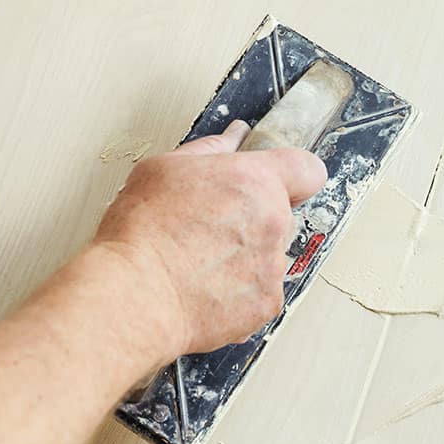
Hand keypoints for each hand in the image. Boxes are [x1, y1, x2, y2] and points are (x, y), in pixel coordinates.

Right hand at [93, 120, 326, 355]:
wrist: (136, 296)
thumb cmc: (142, 235)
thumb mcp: (163, 169)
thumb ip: (210, 150)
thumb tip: (233, 139)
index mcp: (254, 181)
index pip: (307, 169)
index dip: (292, 177)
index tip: (276, 184)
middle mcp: (273, 222)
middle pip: (283, 216)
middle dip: (256, 221)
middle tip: (213, 230)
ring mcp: (272, 267)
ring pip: (270, 257)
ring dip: (246, 259)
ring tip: (200, 263)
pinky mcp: (266, 304)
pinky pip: (261, 293)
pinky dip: (240, 293)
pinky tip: (206, 288)